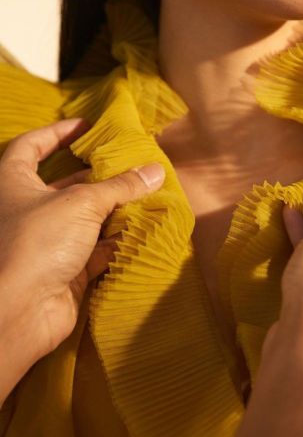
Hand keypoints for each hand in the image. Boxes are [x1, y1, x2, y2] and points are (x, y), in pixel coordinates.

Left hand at [0, 118, 164, 379]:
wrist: (20, 310)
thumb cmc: (36, 242)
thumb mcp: (80, 203)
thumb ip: (119, 187)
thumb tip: (154, 171)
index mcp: (12, 181)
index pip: (32, 146)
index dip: (58, 133)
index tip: (86, 126)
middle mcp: (26, 209)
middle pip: (65, 183)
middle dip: (97, 175)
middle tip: (128, 163)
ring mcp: (45, 241)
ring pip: (84, 219)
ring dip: (112, 209)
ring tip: (144, 194)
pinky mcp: (63, 269)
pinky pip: (95, 249)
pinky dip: (116, 241)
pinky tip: (141, 230)